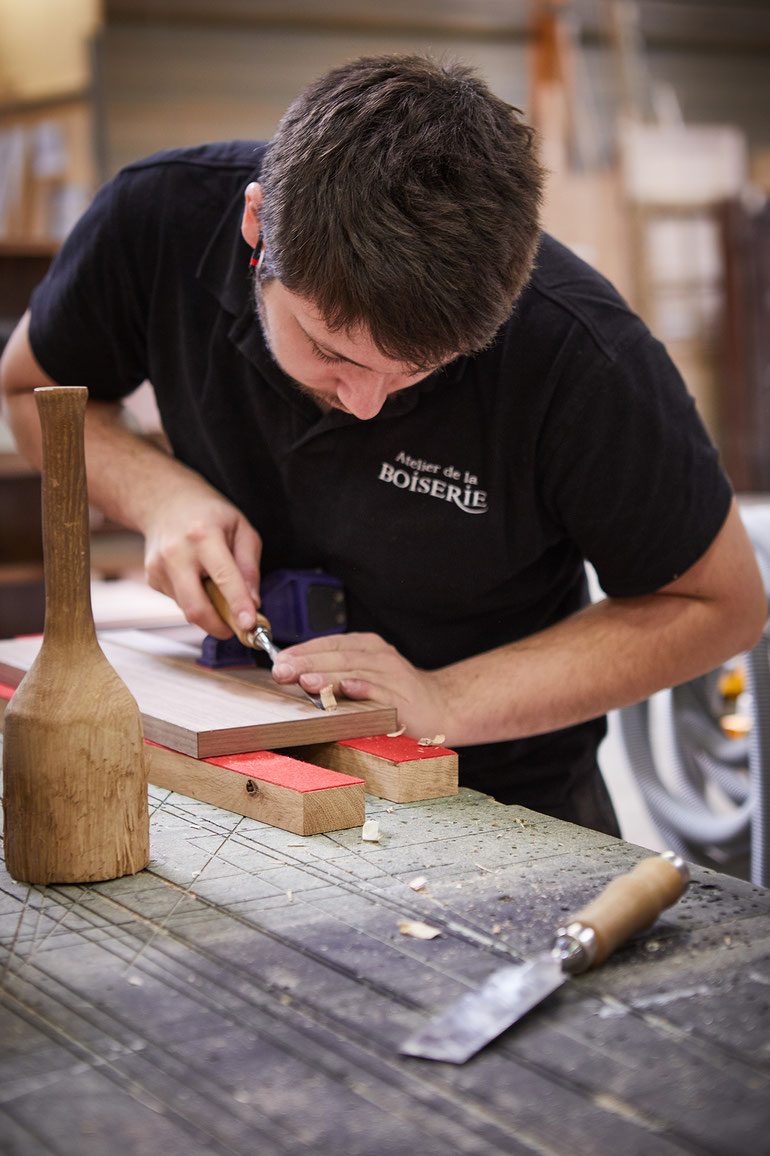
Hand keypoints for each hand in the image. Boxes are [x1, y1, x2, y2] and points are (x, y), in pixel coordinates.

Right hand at [142, 479, 262, 638]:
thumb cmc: (210, 514)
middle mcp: (176, 553)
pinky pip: (179, 601)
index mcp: (203, 535)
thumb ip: (249, 566)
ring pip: (187, 609)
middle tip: (235, 629)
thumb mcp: (241, 528)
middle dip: (218, 626)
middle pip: (196, 606)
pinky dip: (194, 600)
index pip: (224, 577)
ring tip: (218, 592)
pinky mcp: (151, 578)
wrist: (164, 501)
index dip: (237, 604)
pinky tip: (197, 579)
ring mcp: (159, 567)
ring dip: (208, 612)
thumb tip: (253, 602)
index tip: (249, 625)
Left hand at [272, 633, 450, 740]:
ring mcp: (393, 676)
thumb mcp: (364, 674)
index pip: (330, 643)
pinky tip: (347, 689)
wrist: (441, 707)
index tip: (279, 660)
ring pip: (356, 672)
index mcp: (367, 646)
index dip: (303, 651)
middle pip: (339, 656)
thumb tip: (292, 674)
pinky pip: (381, 693)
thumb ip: (334, 671)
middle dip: (308, 663)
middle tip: (282, 671)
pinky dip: (364, 689)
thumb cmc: (395, 692)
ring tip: (305, 680)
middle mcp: (379, 656)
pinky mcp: (403, 699)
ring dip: (329, 675)